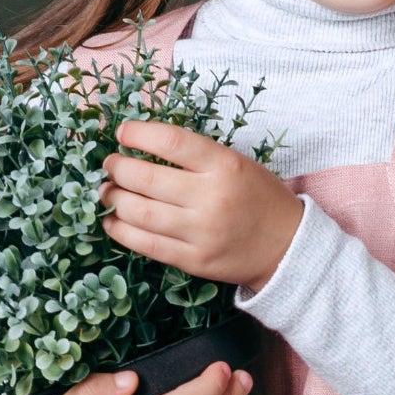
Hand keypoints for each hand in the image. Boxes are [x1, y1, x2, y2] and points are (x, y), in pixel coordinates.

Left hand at [99, 120, 304, 292]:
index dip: (138, 134)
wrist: (288, 247)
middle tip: (110, 165)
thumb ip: (196, 156)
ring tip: (106, 192)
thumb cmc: (259, 198)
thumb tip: (143, 145)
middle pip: (146, 179)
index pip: (170, 141)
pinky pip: (148, 245)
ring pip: (141, 213)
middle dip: (118, 169)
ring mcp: (201, 233)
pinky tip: (112, 221)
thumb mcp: (237, 164)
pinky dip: (122, 232)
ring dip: (114, 199)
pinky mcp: (194, 261)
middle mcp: (211, 198)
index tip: (122, 133)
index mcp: (224, 166)